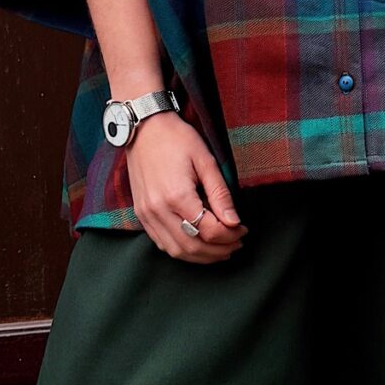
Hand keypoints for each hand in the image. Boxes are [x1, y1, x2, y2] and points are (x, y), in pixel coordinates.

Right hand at [127, 113, 248, 260]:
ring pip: (176, 251)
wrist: (143, 129)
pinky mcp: (142, 215)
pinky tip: (198, 244)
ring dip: (201, 256)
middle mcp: (158, 210)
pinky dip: (182, 250)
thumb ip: (220, 194)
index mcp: (177, 196)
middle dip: (219, 250)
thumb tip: (234, 221)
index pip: (209, 230)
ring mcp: (147, 215)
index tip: (243, 229)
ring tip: (221, 249)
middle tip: (236, 243)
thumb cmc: (176, 139)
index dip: (230, 235)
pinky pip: (162, 243)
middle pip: (193, 246)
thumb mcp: (206, 161)